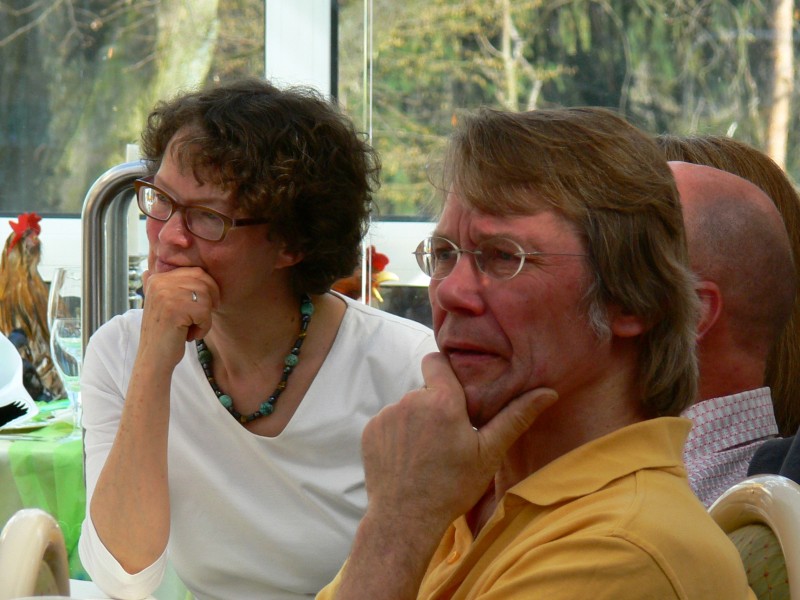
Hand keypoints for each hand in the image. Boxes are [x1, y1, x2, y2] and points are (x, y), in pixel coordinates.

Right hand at [139, 267, 219, 367]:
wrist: (154, 359)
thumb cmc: (167, 333)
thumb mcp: (167, 304)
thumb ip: (176, 286)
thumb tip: (199, 272)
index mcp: (157, 278)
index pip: (196, 271)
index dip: (209, 287)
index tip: (208, 305)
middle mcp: (159, 282)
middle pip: (203, 280)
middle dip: (211, 299)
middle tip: (204, 317)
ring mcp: (165, 295)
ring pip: (205, 296)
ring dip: (206, 316)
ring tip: (193, 329)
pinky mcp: (174, 309)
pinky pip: (204, 312)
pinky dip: (204, 327)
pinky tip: (191, 336)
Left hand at [361, 352, 557, 534]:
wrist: (405, 518)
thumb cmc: (452, 487)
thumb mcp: (489, 453)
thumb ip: (515, 417)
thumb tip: (548, 392)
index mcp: (441, 400)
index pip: (436, 360)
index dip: (445, 370)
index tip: (455, 390)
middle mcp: (410, 400)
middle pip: (426, 389)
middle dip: (436, 406)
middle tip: (448, 437)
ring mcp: (387, 415)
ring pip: (408, 407)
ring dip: (417, 421)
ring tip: (427, 453)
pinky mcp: (371, 430)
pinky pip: (389, 422)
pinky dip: (398, 435)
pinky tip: (408, 459)